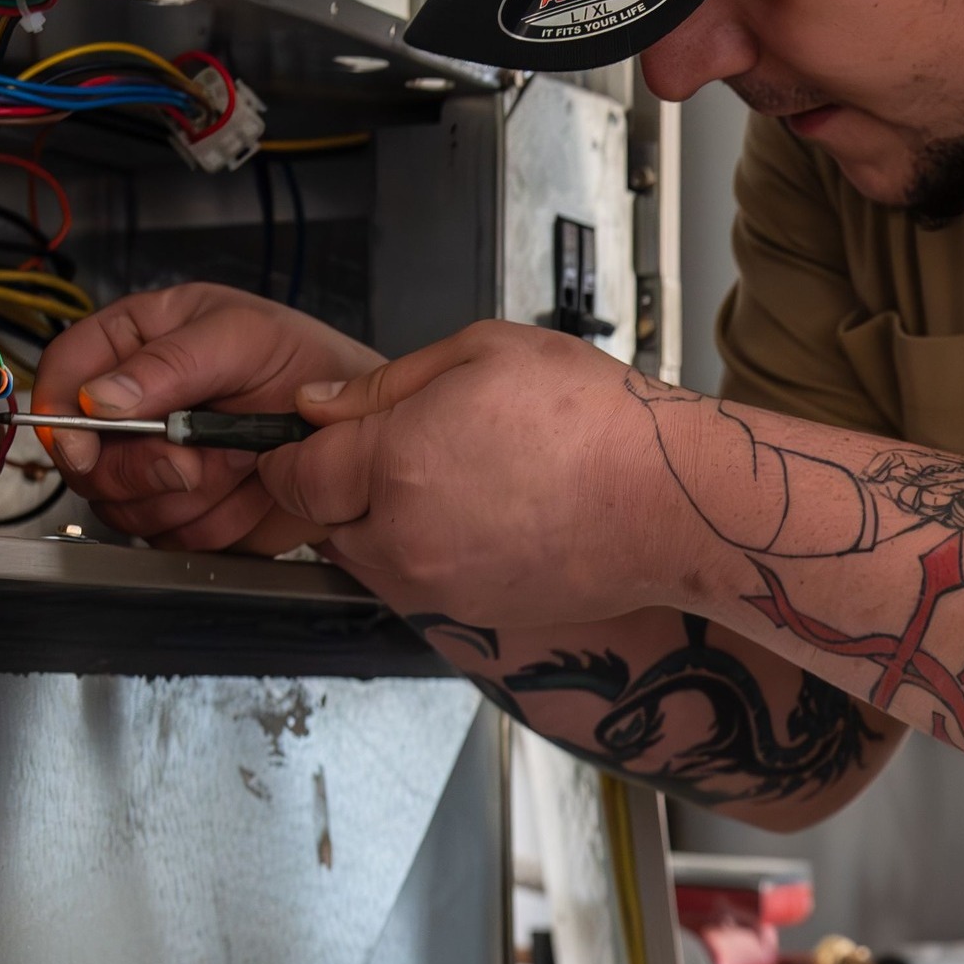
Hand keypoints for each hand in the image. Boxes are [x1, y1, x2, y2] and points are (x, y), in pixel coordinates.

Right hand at [38, 283, 380, 552]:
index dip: (64, 415)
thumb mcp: (247, 337)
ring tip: (241, 458)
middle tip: (199, 454)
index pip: (64, 374)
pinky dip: (214, 523)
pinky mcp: (183, 514)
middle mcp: (136, 406)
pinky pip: (168, 539)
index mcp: (141, 343)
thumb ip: (172, 362)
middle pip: (84, 459)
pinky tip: (248, 490)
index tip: (91, 442)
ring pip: (121, 506)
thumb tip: (99, 398)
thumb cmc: (311, 366)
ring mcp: (154, 464)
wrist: (360, 429)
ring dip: (189, 494)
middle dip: (144, 466)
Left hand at [259, 320, 683, 626]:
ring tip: (463, 479)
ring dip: (390, 521)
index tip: (315, 437)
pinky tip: (493, 513)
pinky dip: (438, 551)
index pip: (294, 473)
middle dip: (344, 486)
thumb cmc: (595, 420)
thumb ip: (390, 380)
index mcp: (394, 462)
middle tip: (407, 447)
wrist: (668, 498)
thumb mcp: (489, 349)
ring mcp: (437, 585)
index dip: (295, 450)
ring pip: (373, 555)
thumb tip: (324, 405)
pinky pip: (424, 581)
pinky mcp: (472, 613)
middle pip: (325, 521)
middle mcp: (403, 537)